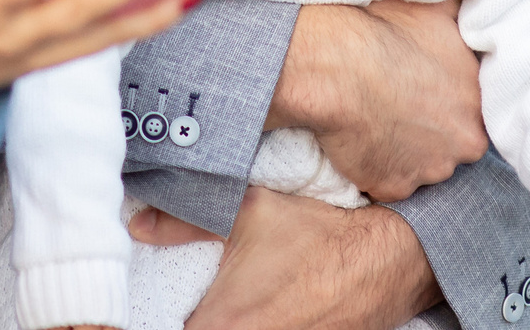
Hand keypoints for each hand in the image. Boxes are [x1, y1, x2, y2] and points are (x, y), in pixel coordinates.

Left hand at [130, 187, 439, 329]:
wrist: (389, 256)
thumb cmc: (318, 233)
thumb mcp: (247, 210)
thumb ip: (185, 221)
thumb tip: (140, 224)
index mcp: (225, 322)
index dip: (174, 318)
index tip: (178, 306)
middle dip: (203, 320)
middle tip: (206, 302)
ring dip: (239, 324)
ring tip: (246, 301)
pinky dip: (266, 326)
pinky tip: (271, 309)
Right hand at [269, 0, 487, 201]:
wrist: (336, 65)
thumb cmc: (384, 32)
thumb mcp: (437, 8)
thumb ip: (465, 14)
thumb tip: (480, 3)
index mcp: (478, 102)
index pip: (472, 109)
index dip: (447, 99)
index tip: (423, 89)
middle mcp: (463, 142)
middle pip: (451, 142)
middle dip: (431, 130)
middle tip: (400, 104)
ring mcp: (429, 170)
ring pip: (421, 165)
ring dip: (404, 150)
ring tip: (377, 119)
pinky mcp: (394, 186)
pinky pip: (388, 181)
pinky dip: (376, 166)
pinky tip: (360, 138)